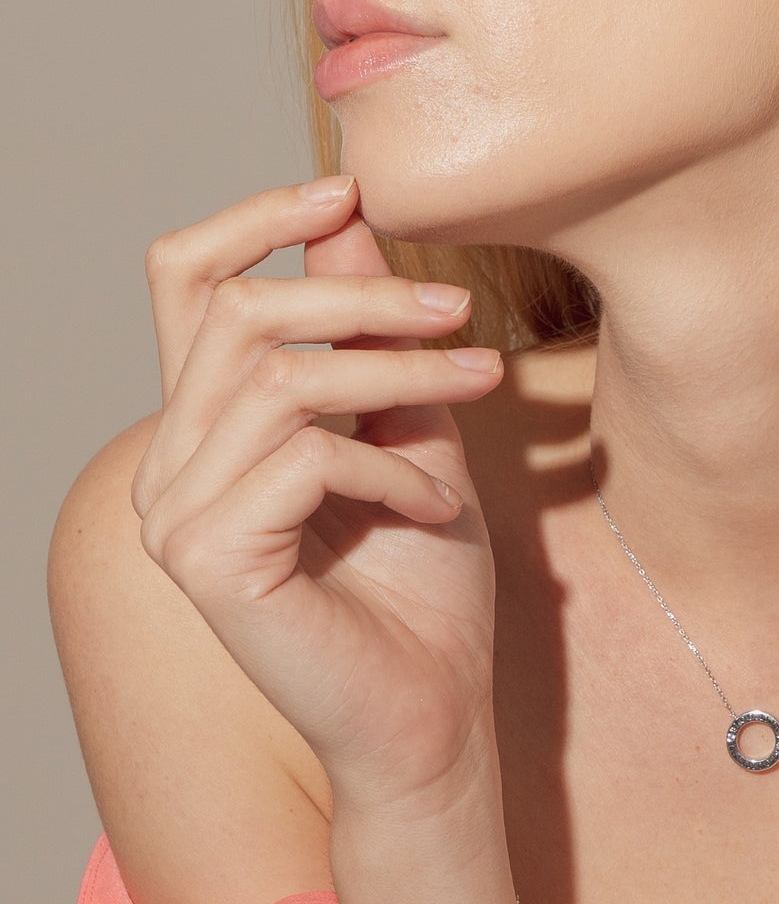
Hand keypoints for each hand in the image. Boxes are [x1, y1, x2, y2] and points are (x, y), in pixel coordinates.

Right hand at [131, 177, 506, 812]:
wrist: (432, 710)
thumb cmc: (423, 578)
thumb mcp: (409, 429)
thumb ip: (370, 337)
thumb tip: (349, 218)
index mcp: (211, 425)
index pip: (186, 282)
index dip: (254, 219)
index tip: (346, 193)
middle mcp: (172, 463)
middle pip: (242, 316)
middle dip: (368, 300)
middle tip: (465, 315)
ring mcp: (174, 514)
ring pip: (281, 379)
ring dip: (400, 375)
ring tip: (481, 391)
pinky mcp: (205, 558)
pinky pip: (304, 456)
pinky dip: (391, 466)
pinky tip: (436, 504)